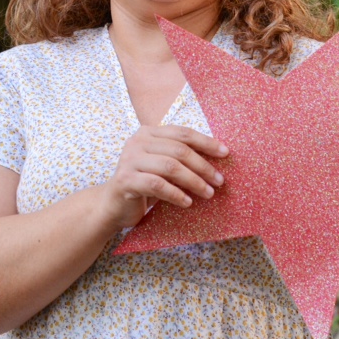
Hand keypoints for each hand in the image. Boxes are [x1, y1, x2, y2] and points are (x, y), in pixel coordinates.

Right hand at [98, 125, 227, 230]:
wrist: (113, 205)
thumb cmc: (144, 184)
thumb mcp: (162, 166)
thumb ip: (180, 157)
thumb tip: (217, 157)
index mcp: (148, 133)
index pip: (182, 133)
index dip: (206, 142)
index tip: (225, 153)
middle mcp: (137, 142)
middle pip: (178, 150)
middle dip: (203, 166)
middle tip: (219, 180)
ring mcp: (129, 160)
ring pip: (170, 167)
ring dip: (194, 181)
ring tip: (208, 193)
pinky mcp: (125, 180)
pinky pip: (157, 185)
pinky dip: (176, 194)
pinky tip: (188, 202)